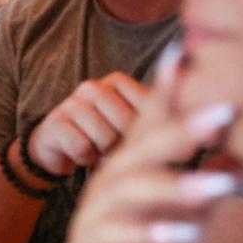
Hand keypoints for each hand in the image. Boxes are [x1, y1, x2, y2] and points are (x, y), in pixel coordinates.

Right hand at [26, 72, 147, 177]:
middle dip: (124, 146)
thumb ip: (156, 121)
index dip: (145, 134)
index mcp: (117, 82)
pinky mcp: (55, 122)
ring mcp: (72, 102)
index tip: (135, 140)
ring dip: (104, 155)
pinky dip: (85, 160)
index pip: (148, 109)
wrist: (59, 149)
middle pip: (126, 125)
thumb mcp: (131, 127)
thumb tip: (187, 138)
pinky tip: (82, 156)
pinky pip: (83, 148)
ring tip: (98, 152)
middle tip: (113, 150)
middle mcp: (93, 87)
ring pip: (106, 138)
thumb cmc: (103, 138)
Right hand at [63, 44, 239, 242]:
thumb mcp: (190, 214)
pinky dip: (154, 232)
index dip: (167, 87)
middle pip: (146, 145)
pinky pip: (122, 235)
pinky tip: (186, 233)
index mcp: (136, 164)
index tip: (189, 51)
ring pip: (135, 188)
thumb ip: (212, 181)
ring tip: (222, 185)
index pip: (152, 118)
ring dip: (178, 184)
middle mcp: (113, 179)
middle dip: (186, 126)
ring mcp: (99, 211)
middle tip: (227, 111)